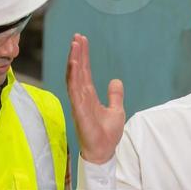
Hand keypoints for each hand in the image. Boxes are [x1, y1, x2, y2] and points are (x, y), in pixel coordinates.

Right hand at [64, 34, 124, 164]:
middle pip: (78, 71)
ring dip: (74, 60)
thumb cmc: (107, 135)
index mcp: (89, 96)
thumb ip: (115, 96)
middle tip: (77, 37)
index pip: (85, 72)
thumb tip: (115, 81)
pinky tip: (75, 64)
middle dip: (77, 53)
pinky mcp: (79, 110)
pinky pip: (74, 90)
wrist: (104, 152)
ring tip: (75, 44)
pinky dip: (74, 76)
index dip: (83, 56)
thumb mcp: (116, 111)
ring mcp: (79, 103)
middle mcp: (81, 97)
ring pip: (74, 77)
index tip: (82, 41)